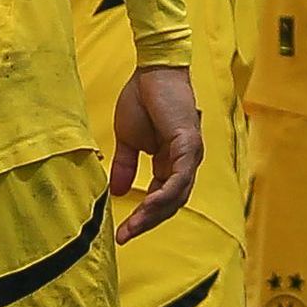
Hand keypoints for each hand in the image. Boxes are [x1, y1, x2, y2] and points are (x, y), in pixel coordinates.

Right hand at [108, 66, 201, 238]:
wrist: (150, 71)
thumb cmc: (143, 99)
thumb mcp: (128, 140)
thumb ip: (125, 166)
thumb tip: (116, 192)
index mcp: (172, 162)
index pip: (162, 199)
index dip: (143, 217)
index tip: (122, 233)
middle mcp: (185, 162)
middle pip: (171, 203)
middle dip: (148, 222)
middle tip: (125, 236)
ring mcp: (190, 154)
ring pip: (177, 195)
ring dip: (154, 213)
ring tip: (133, 226)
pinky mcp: (189, 143)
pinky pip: (180, 176)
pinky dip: (166, 193)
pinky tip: (149, 204)